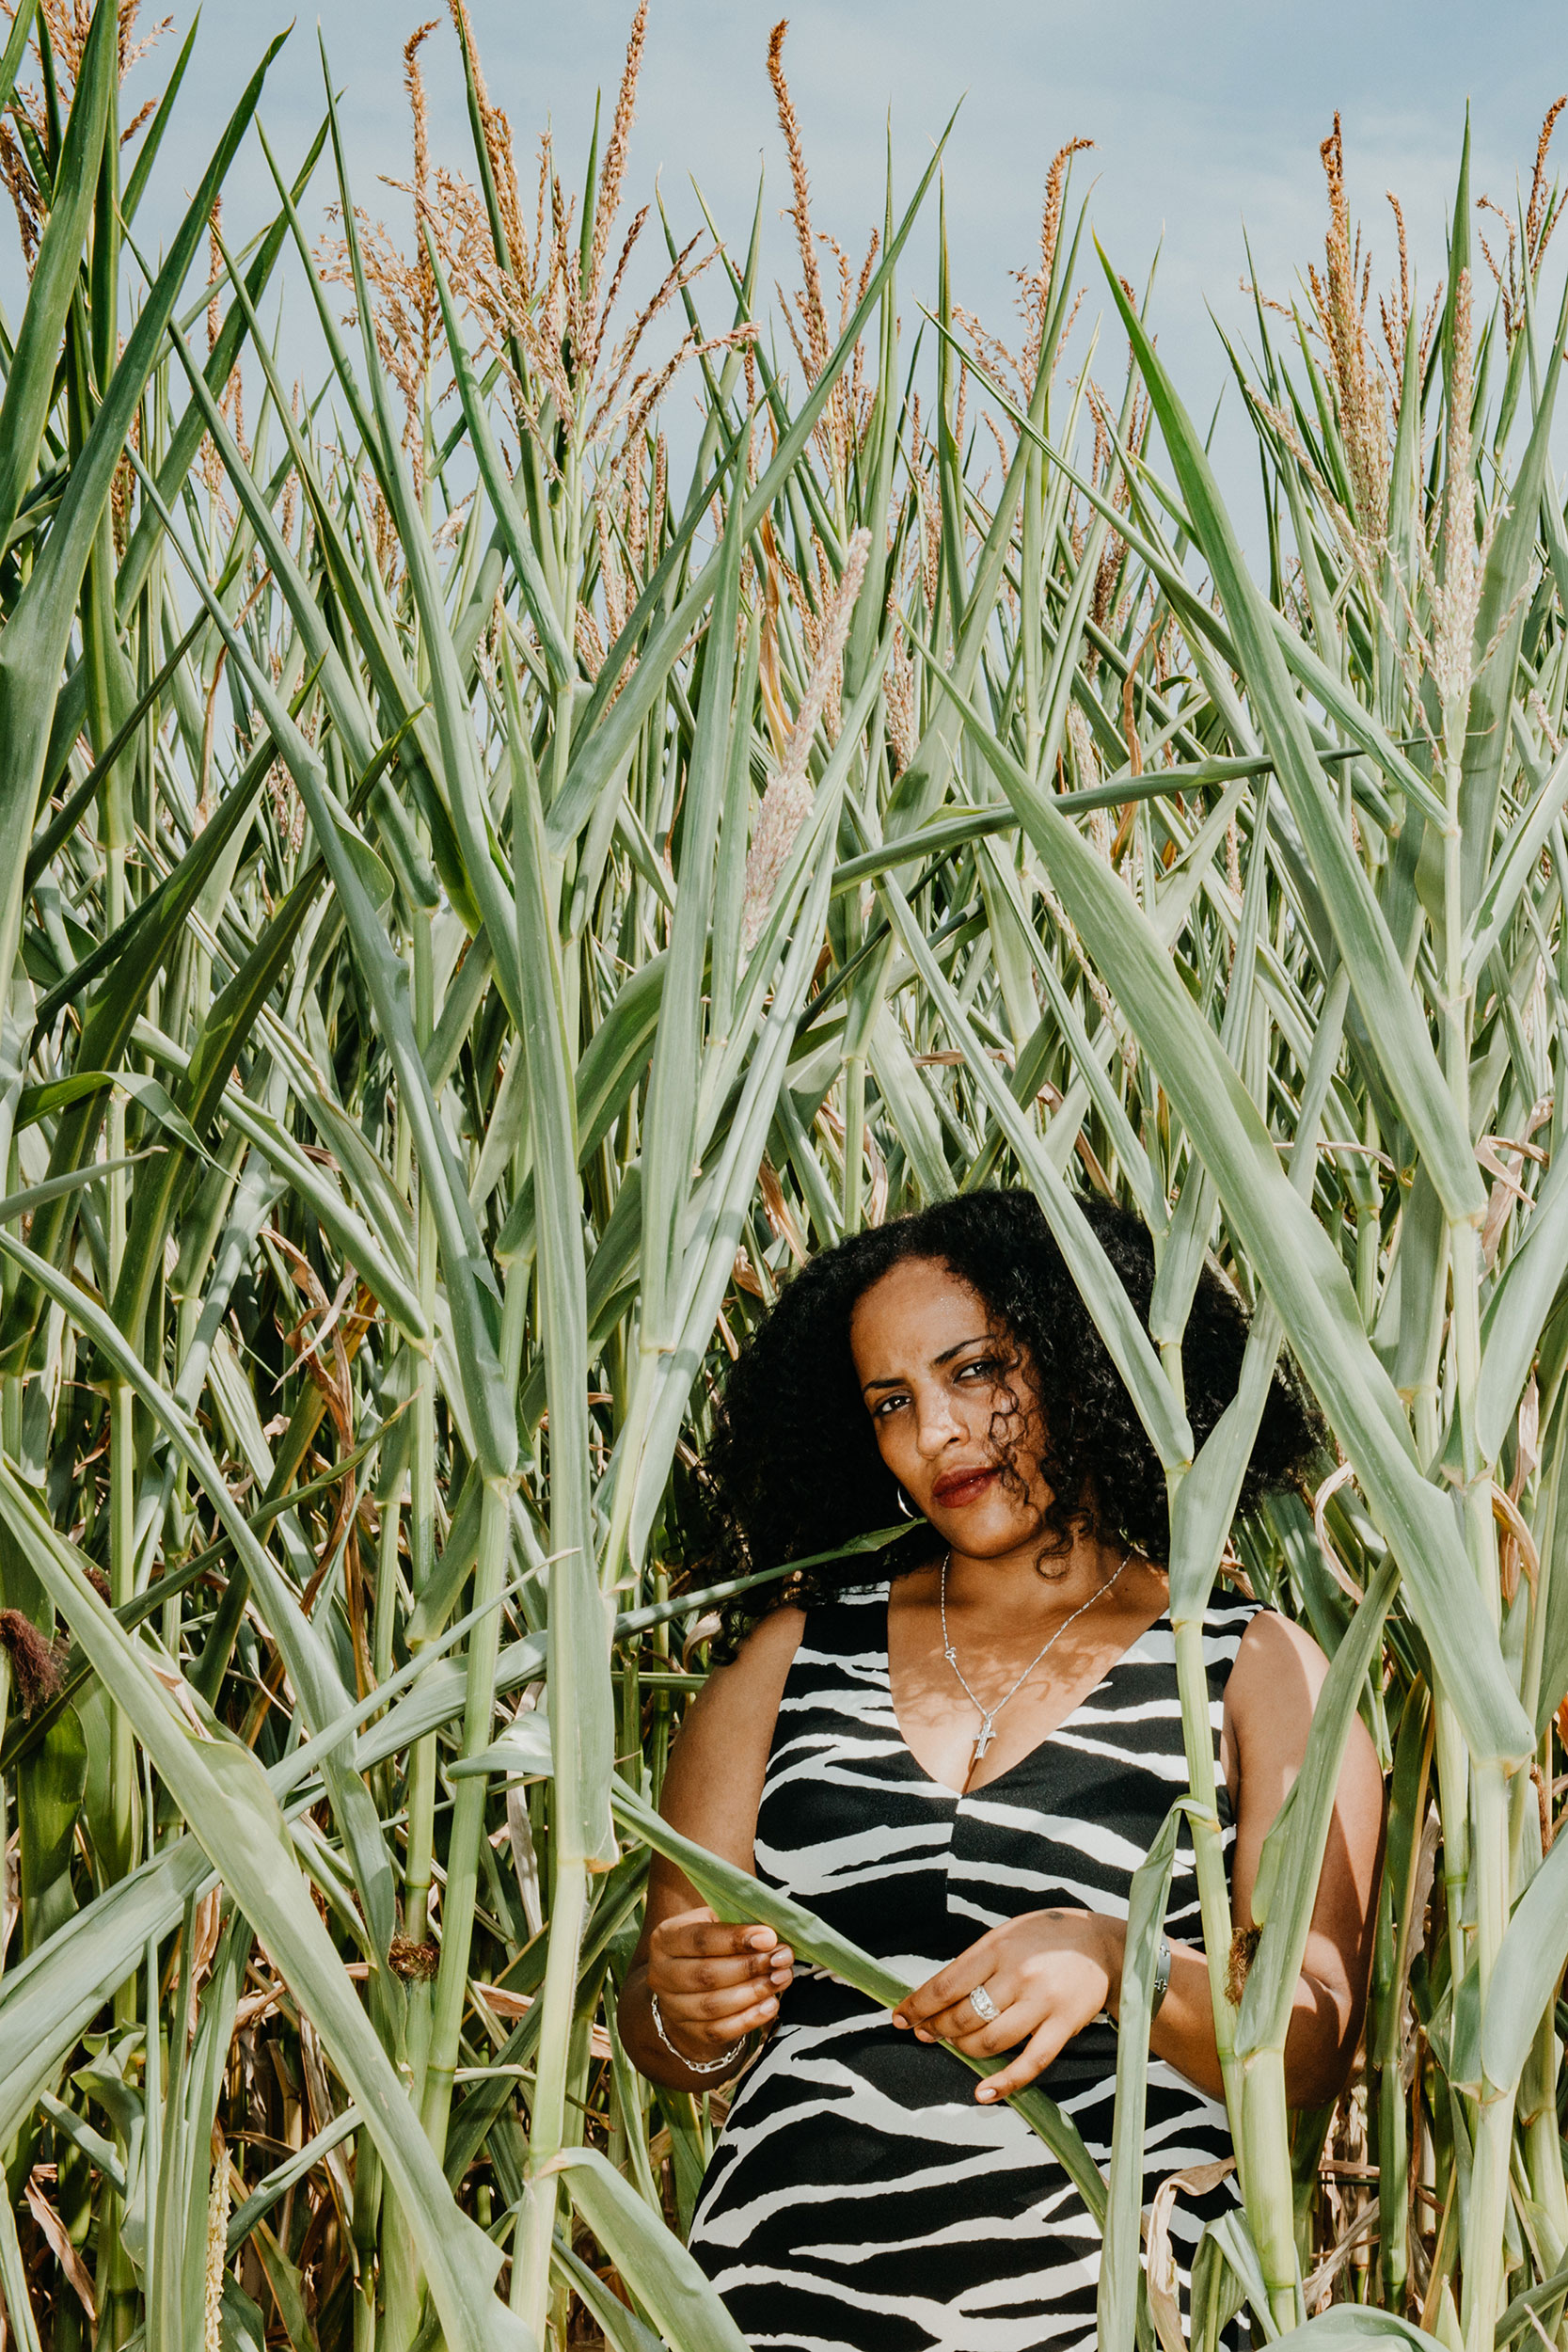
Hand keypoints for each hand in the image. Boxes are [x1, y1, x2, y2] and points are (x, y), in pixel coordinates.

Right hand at [645, 1905, 794, 2063]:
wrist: (689, 1976)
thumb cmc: (709, 1942)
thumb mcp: (715, 1921)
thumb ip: (738, 1925)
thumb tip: (771, 1939)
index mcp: (665, 1938)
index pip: (699, 1940)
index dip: (735, 1940)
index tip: (769, 1938)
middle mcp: (661, 1973)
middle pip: (705, 1975)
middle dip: (749, 1968)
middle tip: (780, 1959)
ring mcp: (672, 2006)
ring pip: (712, 2006)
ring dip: (753, 1993)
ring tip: (781, 1978)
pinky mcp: (688, 2031)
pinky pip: (718, 2031)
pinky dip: (748, 2019)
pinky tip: (771, 2005)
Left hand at [891, 1909, 1122, 2102]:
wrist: (1100, 1944)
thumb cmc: (1045, 1937)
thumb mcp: (1005, 1935)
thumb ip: (975, 1963)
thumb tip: (936, 1997)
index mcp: (997, 1948)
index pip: (946, 1984)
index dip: (918, 2005)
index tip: (900, 2017)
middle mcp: (1018, 1975)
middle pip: (964, 2016)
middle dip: (938, 2030)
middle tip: (926, 2033)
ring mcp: (1042, 2002)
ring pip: (990, 2041)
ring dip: (964, 2050)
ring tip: (955, 2046)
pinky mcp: (1064, 2026)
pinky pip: (1031, 2062)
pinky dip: (1004, 2082)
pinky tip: (983, 2092)